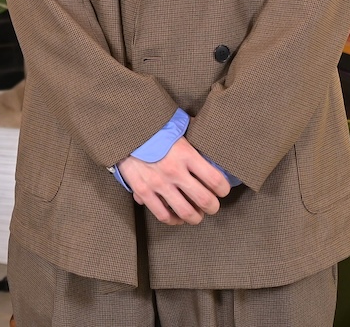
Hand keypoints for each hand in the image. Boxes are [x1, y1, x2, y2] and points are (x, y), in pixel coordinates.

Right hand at [116, 136, 230, 225]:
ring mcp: (159, 184)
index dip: (224, 189)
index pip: (215, 179)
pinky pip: (163, 215)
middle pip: (204, 200)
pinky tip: (178, 218)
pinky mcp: (144, 191)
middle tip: (213, 206)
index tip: (224, 190)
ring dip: (196, 217)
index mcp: (186, 154)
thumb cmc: (155, 129)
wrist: (126, 131)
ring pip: (185, 212)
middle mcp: (174, 171)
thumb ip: (195, 141)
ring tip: (197, 215)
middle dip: (213, 207)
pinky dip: (174, 220)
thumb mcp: (179, 130)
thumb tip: (211, 146)